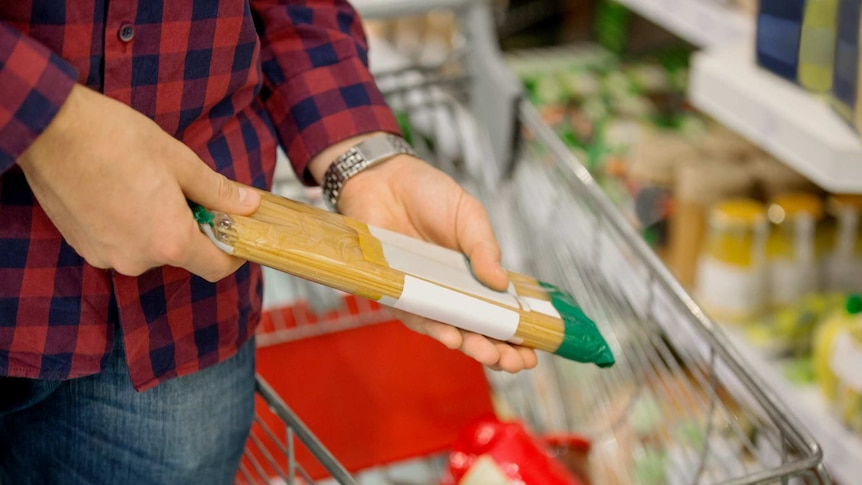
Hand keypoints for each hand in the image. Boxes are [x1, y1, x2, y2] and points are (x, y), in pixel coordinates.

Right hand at [17, 84, 260, 280]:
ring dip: (158, 224)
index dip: (233, 252)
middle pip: (181, 254)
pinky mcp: (84, 247)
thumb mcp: (181, 162)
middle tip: (186, 191)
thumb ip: (218, 192)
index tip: (237, 235)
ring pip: (149, 248)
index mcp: (169, 241)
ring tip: (147, 185)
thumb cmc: (114, 140)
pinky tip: (122, 192)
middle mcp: (137, 258)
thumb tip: (247, 204)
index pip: (217, 267)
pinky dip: (130, 224)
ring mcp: (106, 256)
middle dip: (190, 227)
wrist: (51, 130)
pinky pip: (121, 243)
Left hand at [308, 136, 537, 372]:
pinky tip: (452, 337)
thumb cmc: (429, 195)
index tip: (535, 350)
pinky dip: (433, 328)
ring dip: (469, 345)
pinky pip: (415, 316)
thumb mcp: (469, 216)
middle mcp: (449, 290)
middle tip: (515, 362)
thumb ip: (485, 248)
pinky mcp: (395, 292)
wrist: (384, 180)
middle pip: (476, 329)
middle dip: (498, 350)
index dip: (516, 333)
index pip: (499, 311)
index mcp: (474, 274)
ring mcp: (424, 293)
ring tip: (490, 355)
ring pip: (448, 329)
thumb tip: (503, 284)